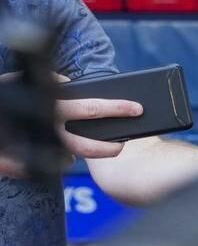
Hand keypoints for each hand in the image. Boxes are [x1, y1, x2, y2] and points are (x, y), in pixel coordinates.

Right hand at [0, 92, 142, 177]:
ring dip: (87, 153)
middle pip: (85, 143)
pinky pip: (43, 165)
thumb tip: (71, 83)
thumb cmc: (2, 95)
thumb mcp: (22, 80)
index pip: (91, 106)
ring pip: (68, 158)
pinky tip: (62, 157)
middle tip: (123, 142)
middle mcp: (42, 126)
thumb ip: (51, 81)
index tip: (136, 108)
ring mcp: (29, 146)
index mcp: (48, 104)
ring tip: (105, 148)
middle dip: (109, 144)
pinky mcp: (14, 162)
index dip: (117, 108)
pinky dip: (54, 160)